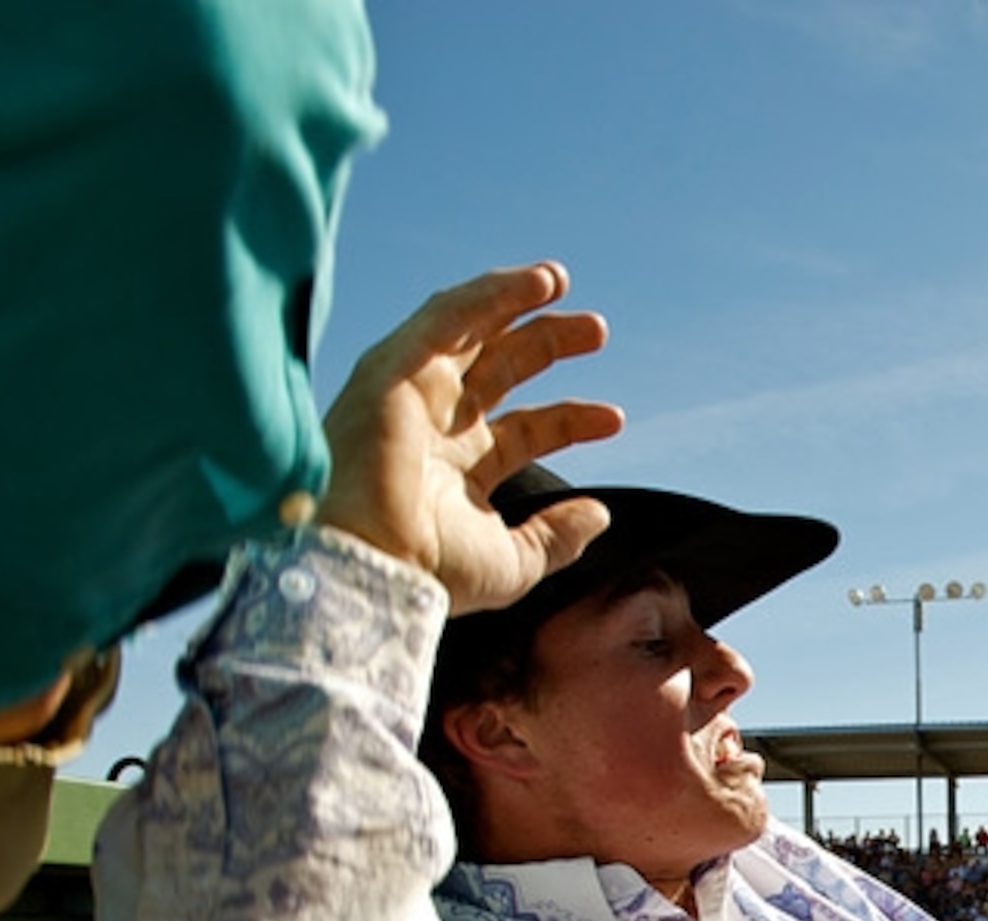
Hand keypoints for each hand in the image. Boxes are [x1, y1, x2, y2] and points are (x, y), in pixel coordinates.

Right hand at [317, 262, 626, 614]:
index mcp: (460, 467)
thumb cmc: (430, 572)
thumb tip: (599, 515)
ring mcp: (411, 393)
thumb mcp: (512, 562)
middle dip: (547, 342)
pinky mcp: (393, 369)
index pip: (525, 429)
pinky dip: (491, 294)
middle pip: (499, 367)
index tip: (614, 419)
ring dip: (515, 300)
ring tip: (559, 280)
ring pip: (469, 329)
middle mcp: (435, 424)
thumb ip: (558, 538)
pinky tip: (536, 283)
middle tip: (596, 330)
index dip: (570, 419)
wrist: (373, 566)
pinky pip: (447, 316)